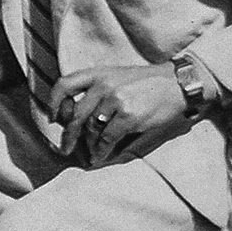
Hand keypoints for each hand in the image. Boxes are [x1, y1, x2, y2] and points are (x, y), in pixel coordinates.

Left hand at [50, 64, 186, 164]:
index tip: (54, 118)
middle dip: (69, 135)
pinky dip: (101, 151)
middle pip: (75, 114)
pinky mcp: (128, 116)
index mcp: (99, 74)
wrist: (177, 84)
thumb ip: (97, 89)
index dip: (54, 102)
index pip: (65, 84)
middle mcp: (104, 85)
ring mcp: (115, 100)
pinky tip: (100, 156)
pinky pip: (106, 139)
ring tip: (90, 154)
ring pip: (91, 128)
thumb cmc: (147, 83)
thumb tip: (75, 115)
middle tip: (65, 148)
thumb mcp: (118, 76)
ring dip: (88, 145)